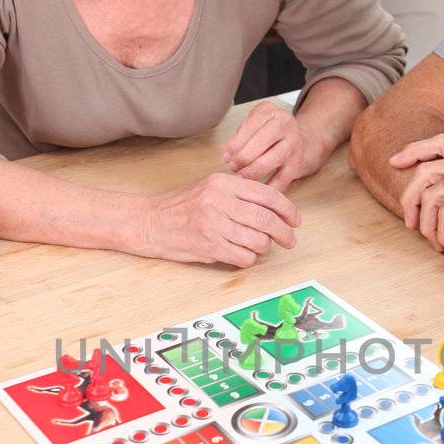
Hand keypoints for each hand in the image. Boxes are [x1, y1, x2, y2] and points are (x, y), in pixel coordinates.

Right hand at [143, 172, 298, 267]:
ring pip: (258, 241)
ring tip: (258, 246)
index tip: (295, 220)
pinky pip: (243, 257)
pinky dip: (248, 259)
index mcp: (223, 183)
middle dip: (284, 233)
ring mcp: (214, 225)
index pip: (267, 195)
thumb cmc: (181, 206)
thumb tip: (273, 205)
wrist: (148, 222)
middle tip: (289, 240)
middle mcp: (219, 201)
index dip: (288, 210)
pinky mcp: (208, 246)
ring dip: (263, 247)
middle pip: (267, 220)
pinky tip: (241, 255)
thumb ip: (239, 192)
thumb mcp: (209, 187)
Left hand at [222, 101, 325, 190]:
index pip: (252, 125)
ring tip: (241, 176)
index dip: (236, 143)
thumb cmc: (269, 133)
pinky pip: (283, 177)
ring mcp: (294, 144)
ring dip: (254, 170)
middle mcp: (285, 124)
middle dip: (243, 157)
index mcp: (270, 111)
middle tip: (232, 167)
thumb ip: (241, 136)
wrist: (301, 140)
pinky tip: (256, 190)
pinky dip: (269, 186)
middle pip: (263, 141)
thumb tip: (227, 155)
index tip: (226, 155)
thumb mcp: (255, 124)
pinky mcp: (298, 163)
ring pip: (274, 158)